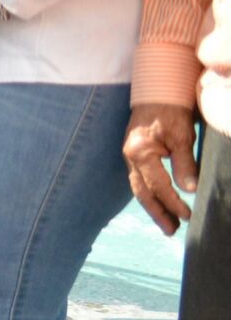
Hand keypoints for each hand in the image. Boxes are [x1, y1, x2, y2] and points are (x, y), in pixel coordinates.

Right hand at [124, 99, 199, 235]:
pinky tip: (157, 199)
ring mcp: (129, 154)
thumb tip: (190, 190)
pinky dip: (149, 192)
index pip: (158, 186)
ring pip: (139, 187)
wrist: (157, 89)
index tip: (188, 215)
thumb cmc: (171, 109)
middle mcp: (130, 156)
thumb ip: (185, 163)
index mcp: (140, 153)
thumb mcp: (183, 136)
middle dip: (157, 212)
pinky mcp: (134, 151)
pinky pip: (139, 178)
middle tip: (172, 230)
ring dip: (153, 206)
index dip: (173, 203)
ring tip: (167, 222)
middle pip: (142, 192)